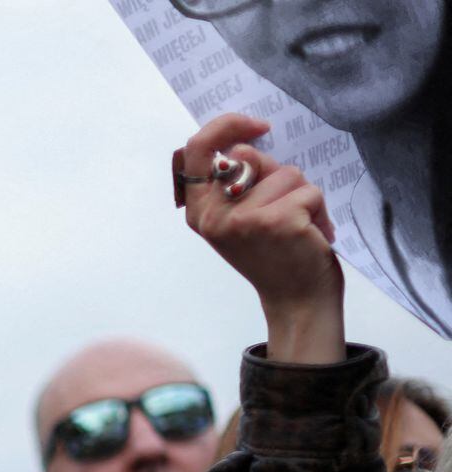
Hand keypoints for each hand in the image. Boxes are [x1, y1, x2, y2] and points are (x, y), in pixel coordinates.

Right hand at [179, 113, 344, 362]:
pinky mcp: (277, 221)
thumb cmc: (274, 254)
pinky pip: (309, 192)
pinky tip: (313, 235)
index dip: (225, 127)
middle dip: (277, 175)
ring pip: (287, 174)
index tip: (256, 127)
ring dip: (304, 196)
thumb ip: (238, 181)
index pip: (196, 151)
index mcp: (199, 212)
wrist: (296, 300)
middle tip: (282, 209)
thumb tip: (246, 148)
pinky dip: (319, 211)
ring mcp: (243, 219)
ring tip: (300, 227)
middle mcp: (213, 216)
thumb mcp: (241, 216)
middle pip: (252, 158)